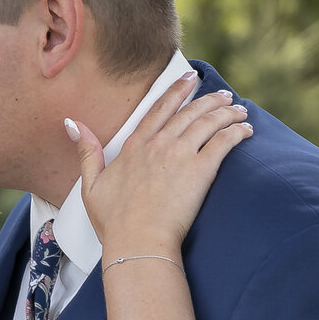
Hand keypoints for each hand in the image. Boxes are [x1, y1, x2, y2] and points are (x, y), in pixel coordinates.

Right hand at [71, 73, 251, 256]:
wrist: (137, 241)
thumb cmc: (114, 222)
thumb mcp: (91, 185)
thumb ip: (87, 151)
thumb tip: (72, 124)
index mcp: (135, 146)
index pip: (159, 109)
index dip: (176, 90)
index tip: (189, 78)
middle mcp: (159, 144)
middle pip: (189, 111)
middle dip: (208, 99)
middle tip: (223, 94)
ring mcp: (180, 155)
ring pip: (208, 122)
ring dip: (226, 113)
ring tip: (239, 110)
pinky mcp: (200, 171)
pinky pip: (223, 142)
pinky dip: (236, 132)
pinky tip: (246, 130)